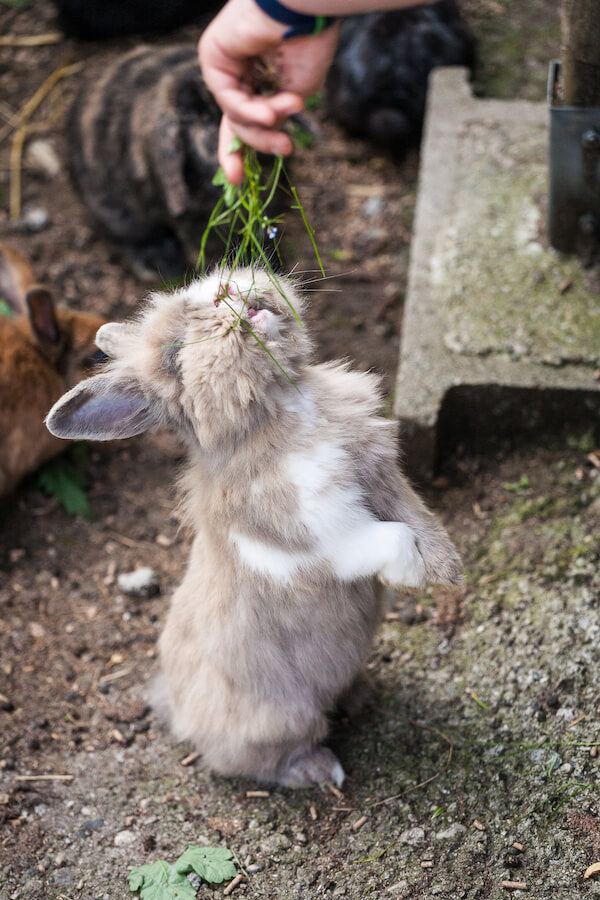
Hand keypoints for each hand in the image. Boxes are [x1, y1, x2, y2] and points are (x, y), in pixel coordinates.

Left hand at [199, 0, 340, 182]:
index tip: (237, 182)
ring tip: (288, 113)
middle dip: (246, 149)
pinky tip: (272, 111)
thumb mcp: (295, 93)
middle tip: (283, 153)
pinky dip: (251, 111)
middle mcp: (238, 70)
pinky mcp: (213, 55)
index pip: (245, 118)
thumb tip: (263, 135)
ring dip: (264, 124)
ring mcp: (223, 63)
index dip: (244, 149)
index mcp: (259, 76)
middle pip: (234, 122)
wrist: (305, 5)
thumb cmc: (310, 40)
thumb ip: (275, 116)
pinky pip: (229, 100)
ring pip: (235, 115)